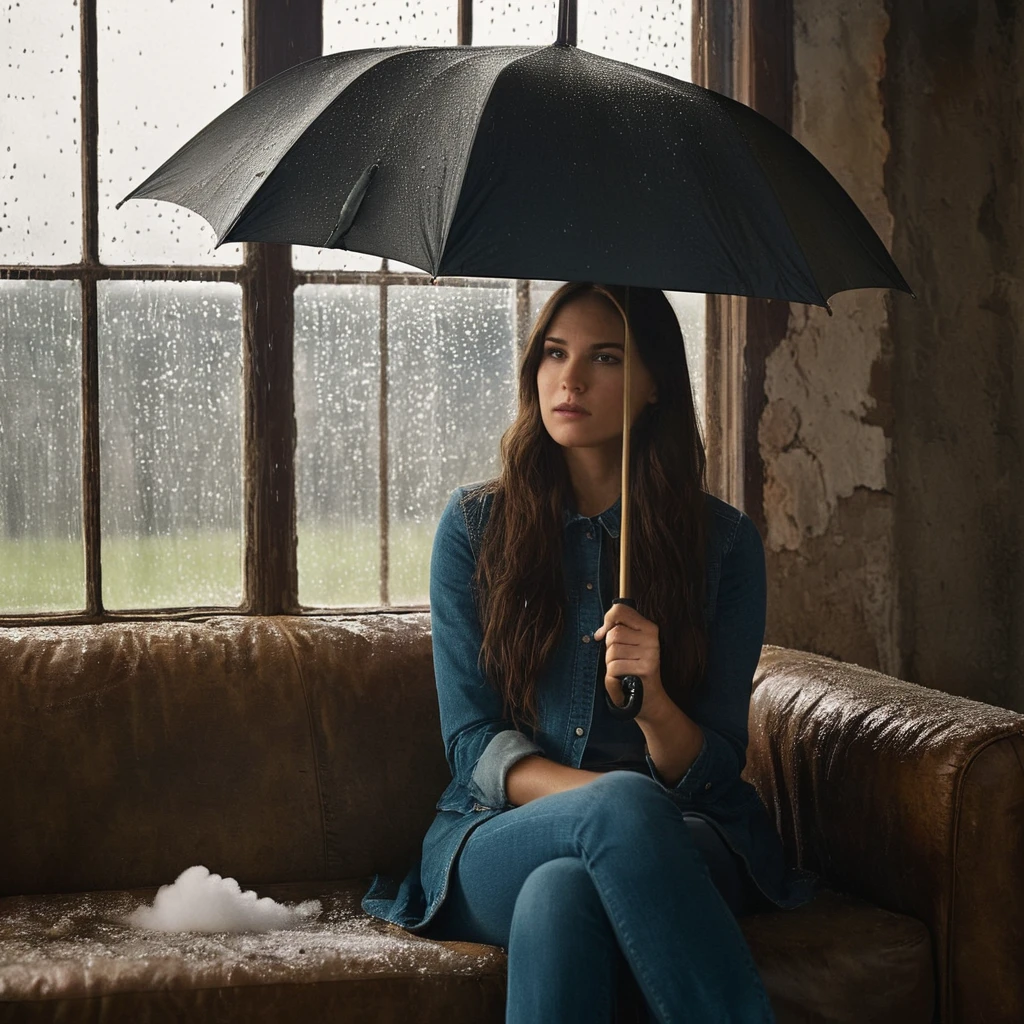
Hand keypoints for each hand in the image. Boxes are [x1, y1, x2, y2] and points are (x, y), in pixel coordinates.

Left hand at [593, 604, 667, 719]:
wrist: (649, 700)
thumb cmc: (633, 670)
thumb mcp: (628, 646)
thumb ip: (616, 631)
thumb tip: (599, 633)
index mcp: (649, 628)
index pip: (620, 610)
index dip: (607, 621)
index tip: (605, 633)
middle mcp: (652, 638)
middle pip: (613, 634)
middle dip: (608, 650)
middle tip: (620, 661)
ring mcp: (650, 654)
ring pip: (611, 652)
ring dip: (610, 665)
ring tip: (622, 672)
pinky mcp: (646, 669)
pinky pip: (614, 668)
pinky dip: (611, 680)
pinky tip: (621, 683)